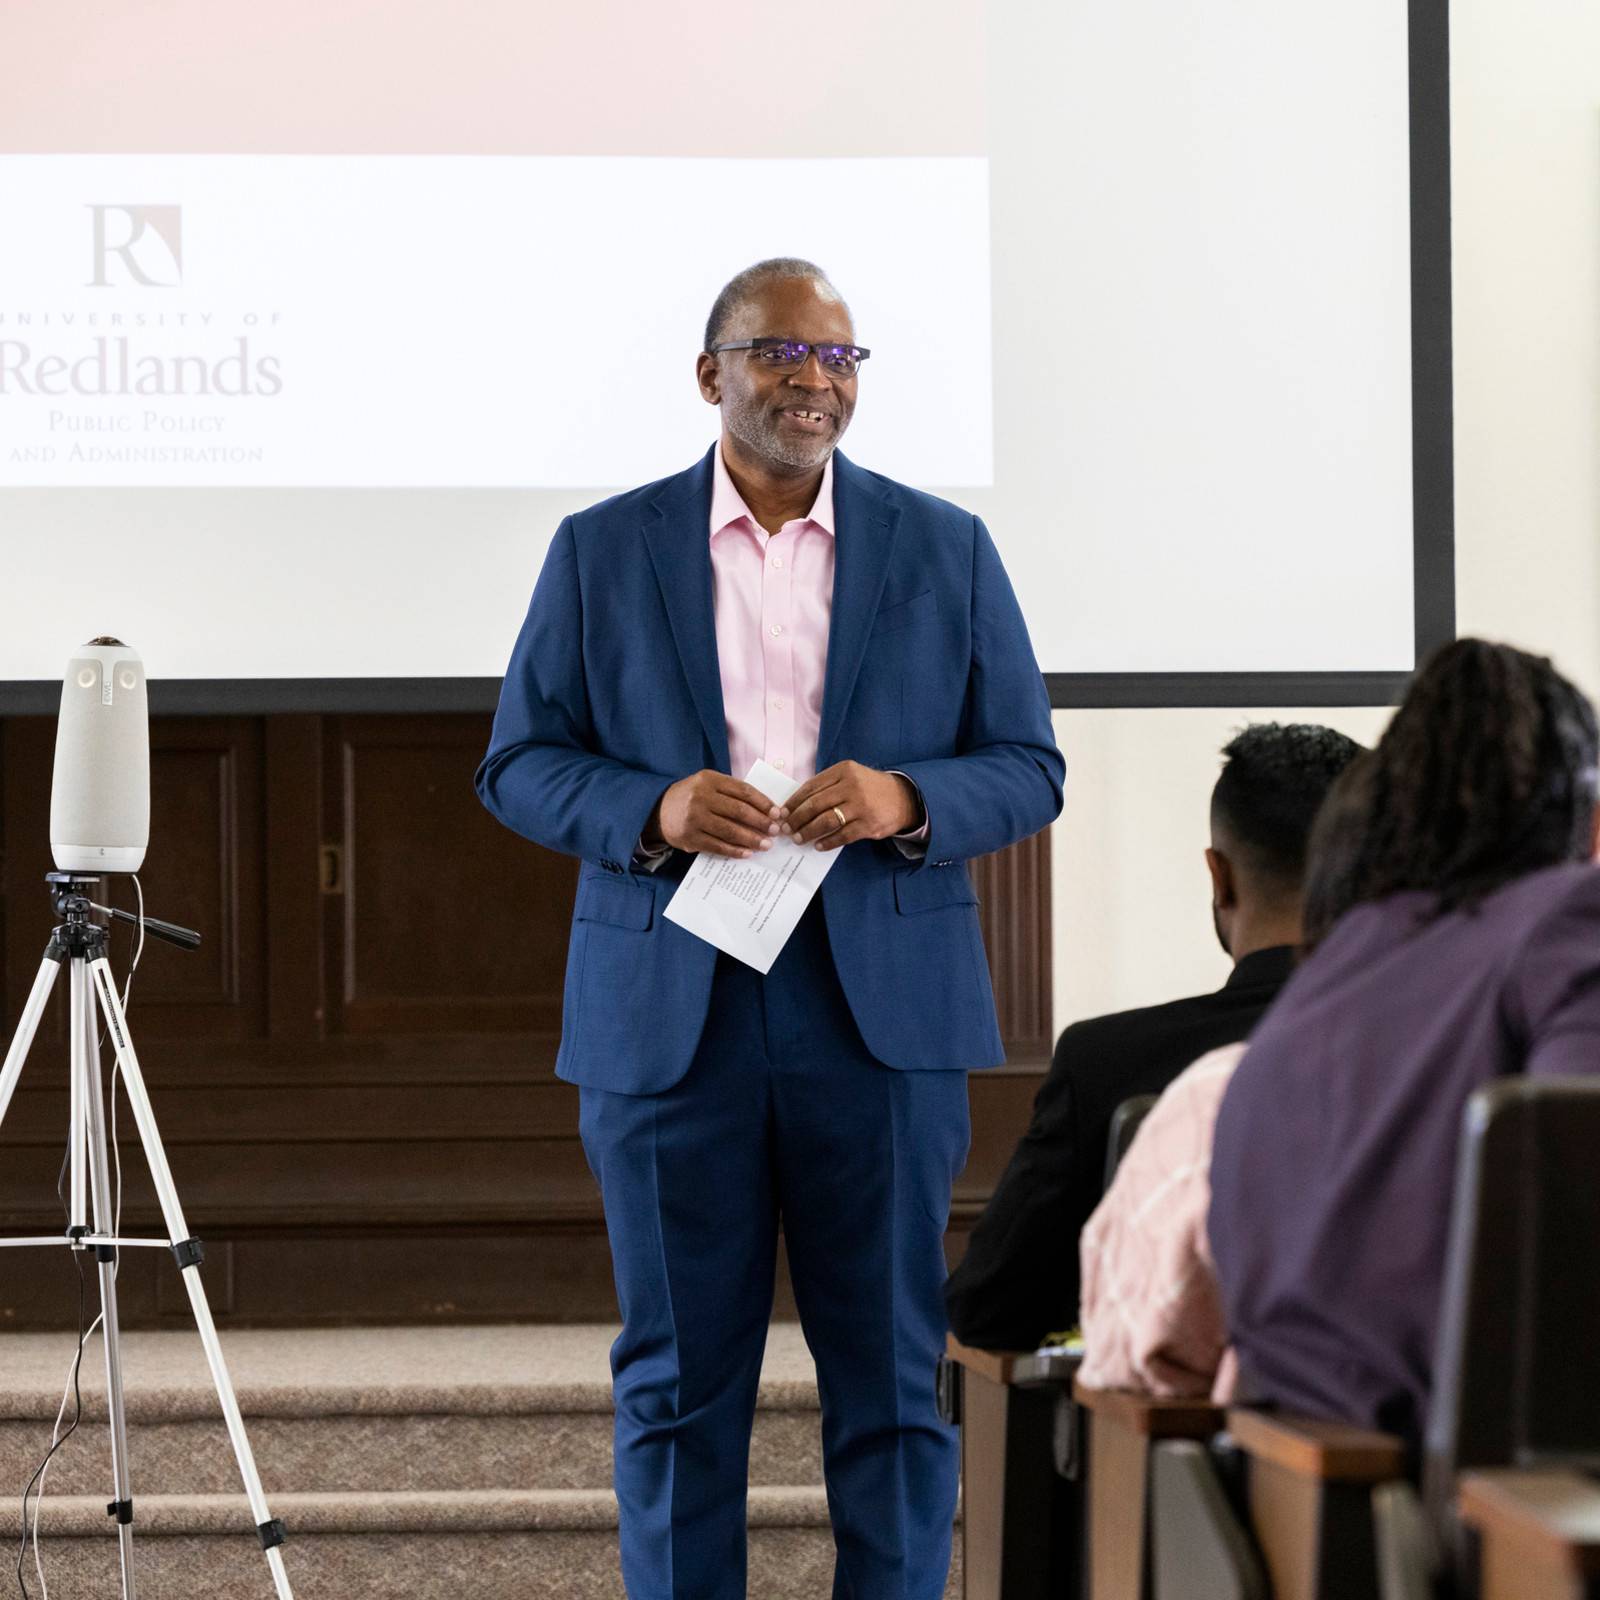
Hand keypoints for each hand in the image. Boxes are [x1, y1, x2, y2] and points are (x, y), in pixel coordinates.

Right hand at [647, 770, 785, 858]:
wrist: (659, 810)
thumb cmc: (692, 797)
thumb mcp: (708, 784)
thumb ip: (732, 792)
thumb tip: (766, 809)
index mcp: (709, 780)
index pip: (743, 791)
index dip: (763, 803)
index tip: (777, 813)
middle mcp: (700, 797)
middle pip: (738, 811)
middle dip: (761, 822)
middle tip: (776, 831)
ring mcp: (694, 818)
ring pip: (730, 830)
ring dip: (751, 839)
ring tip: (766, 844)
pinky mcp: (690, 837)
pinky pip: (717, 846)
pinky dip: (735, 851)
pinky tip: (748, 853)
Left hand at [781, 762, 921, 851]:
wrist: (903, 797)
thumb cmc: (868, 788)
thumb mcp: (850, 777)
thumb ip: (827, 786)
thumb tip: (797, 805)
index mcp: (843, 771)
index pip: (811, 787)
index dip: (794, 802)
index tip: (782, 813)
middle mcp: (852, 786)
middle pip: (815, 805)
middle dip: (797, 819)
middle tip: (786, 828)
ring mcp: (861, 806)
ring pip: (826, 821)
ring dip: (808, 832)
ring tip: (799, 839)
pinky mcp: (869, 825)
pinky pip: (842, 836)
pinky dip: (828, 842)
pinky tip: (819, 846)